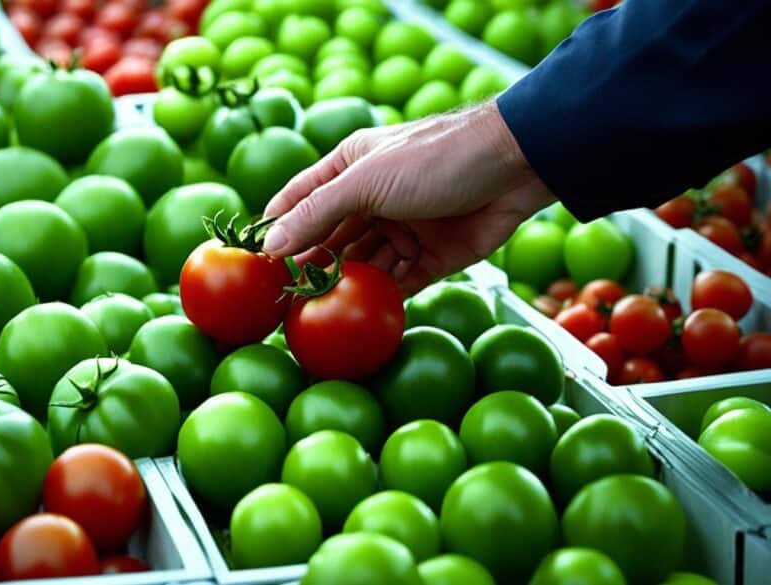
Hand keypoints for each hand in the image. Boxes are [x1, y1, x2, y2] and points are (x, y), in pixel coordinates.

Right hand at [262, 101, 555, 295]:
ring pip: (363, 265)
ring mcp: (402, 229)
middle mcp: (372, 199)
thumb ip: (317, 213)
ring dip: (345, 286)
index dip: (278, 229)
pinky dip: (381, 299)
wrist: (514, 166)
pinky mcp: (432, 257)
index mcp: (350, 168)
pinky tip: (360, 317)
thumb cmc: (435, 158)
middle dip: (311, 266)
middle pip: (330, 238)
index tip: (256, 263)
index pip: (300, 201)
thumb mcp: (366, 181)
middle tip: (285, 300)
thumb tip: (272, 247)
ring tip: (320, 314)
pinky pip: (398, 283)